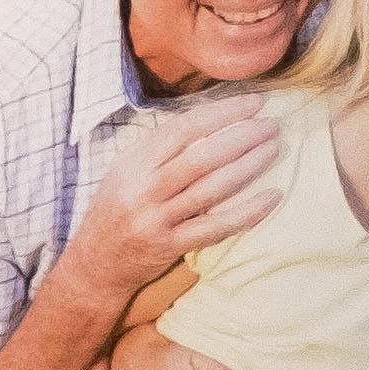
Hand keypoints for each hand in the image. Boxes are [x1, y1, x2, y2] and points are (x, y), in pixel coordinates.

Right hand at [73, 93, 286, 300]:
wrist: (94, 266)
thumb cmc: (115, 212)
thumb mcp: (125, 174)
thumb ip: (160, 151)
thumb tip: (211, 119)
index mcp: (132, 166)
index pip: (182, 130)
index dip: (222, 114)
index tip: (253, 104)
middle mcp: (142, 191)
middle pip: (201, 157)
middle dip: (242, 137)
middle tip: (271, 126)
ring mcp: (155, 220)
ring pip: (211, 188)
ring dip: (249, 166)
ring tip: (274, 148)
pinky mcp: (169, 246)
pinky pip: (215, 226)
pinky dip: (247, 212)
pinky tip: (273, 196)